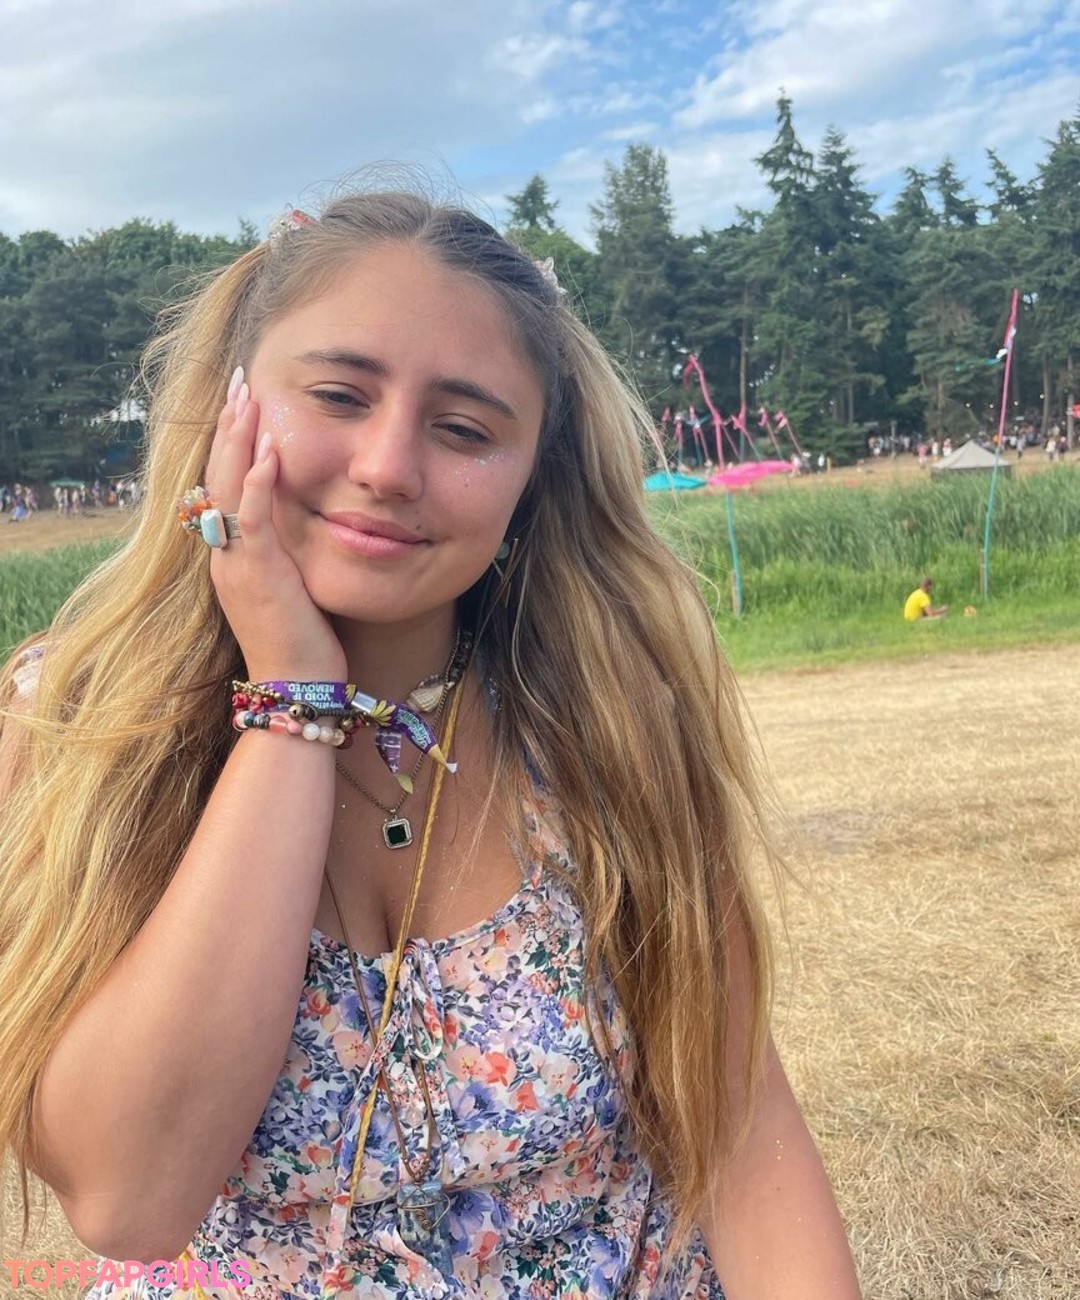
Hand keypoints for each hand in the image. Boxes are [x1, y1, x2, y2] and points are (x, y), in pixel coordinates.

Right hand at [205, 369, 346, 681]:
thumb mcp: (292, 588)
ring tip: (248, 398)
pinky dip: (258, 486)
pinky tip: (269, 453)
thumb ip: (290, 553)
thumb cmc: (304, 645)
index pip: (224, 485)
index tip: (243, 403)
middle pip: (218, 475)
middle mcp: (226, 555)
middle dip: (229, 426)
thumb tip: (310, 522)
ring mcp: (238, 565)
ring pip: (228, 489)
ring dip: (239, 441)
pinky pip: (253, 522)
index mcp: (233, 556)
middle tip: (239, 382)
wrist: (296, 690)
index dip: (231, 442)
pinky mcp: (259, 577)